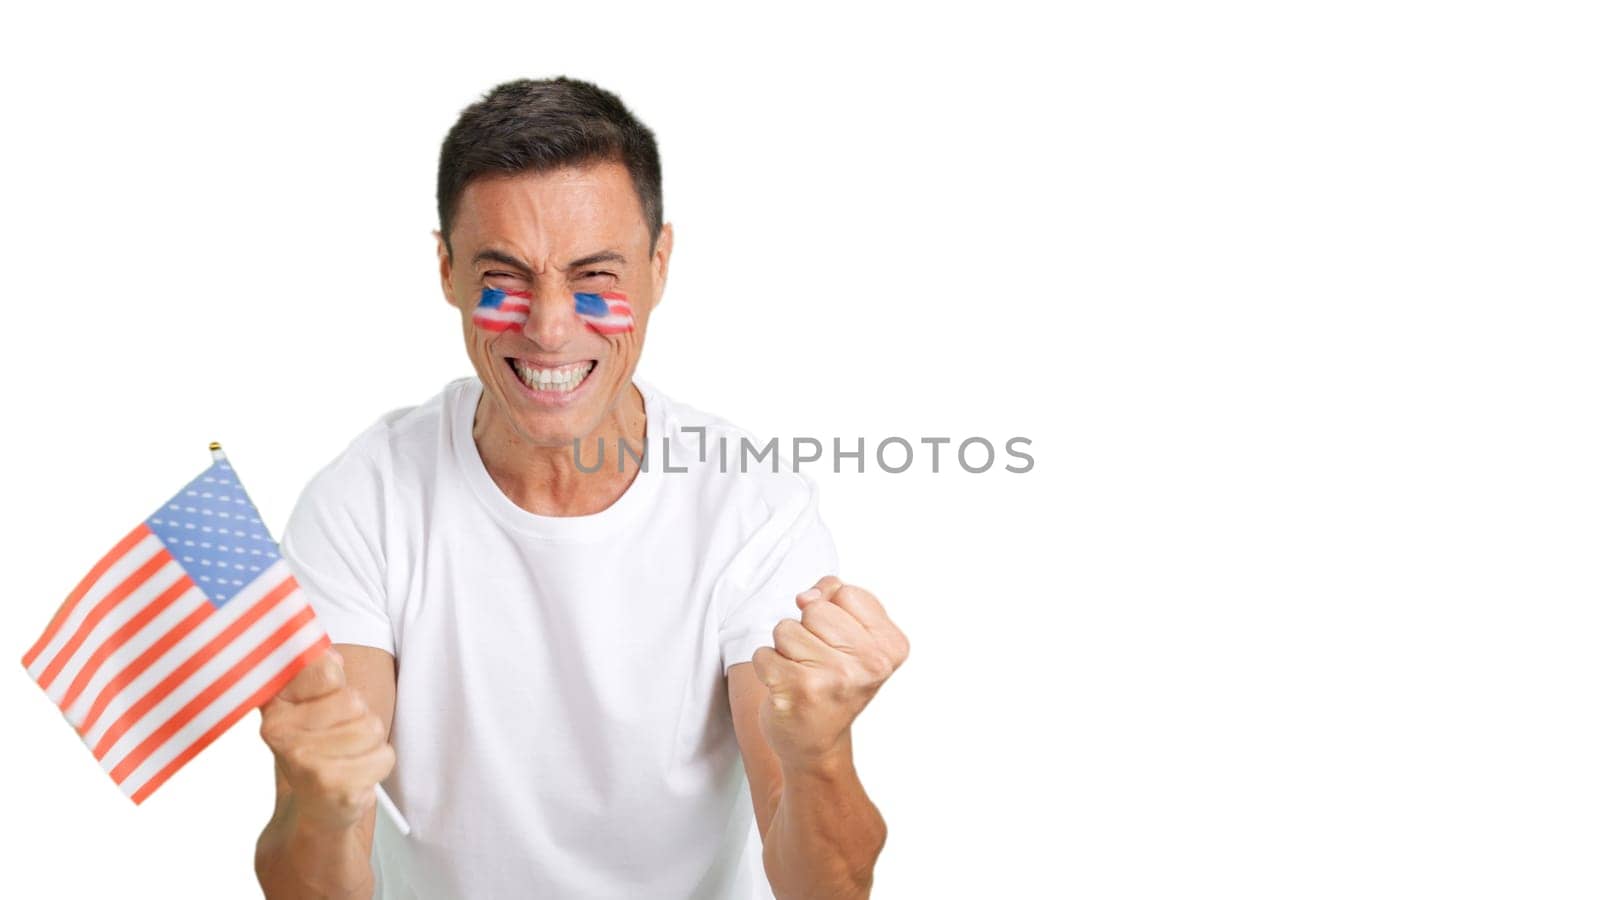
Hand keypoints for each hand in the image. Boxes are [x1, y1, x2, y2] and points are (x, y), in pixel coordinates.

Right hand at [258, 648, 394, 830]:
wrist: (315, 812)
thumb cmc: (318, 751)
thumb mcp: (310, 708)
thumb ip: (318, 675)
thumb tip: (328, 654)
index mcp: (275, 706)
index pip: (325, 671)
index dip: (337, 684)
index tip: (327, 698)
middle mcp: (281, 733)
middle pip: (355, 702)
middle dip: (360, 718)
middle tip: (340, 739)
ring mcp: (305, 762)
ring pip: (372, 728)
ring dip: (371, 743)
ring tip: (349, 757)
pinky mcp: (333, 787)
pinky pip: (384, 757)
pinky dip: (378, 765)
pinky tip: (355, 776)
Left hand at [751, 577, 909, 768]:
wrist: (817, 744)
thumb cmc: (833, 682)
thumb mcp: (852, 637)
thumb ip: (835, 599)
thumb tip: (806, 596)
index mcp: (891, 646)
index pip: (845, 592)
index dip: (832, 612)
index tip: (839, 644)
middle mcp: (870, 663)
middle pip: (814, 608)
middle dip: (806, 630)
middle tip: (818, 663)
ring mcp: (835, 678)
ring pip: (786, 629)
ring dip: (786, 650)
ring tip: (803, 675)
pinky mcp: (798, 691)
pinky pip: (763, 653)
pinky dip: (768, 668)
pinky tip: (786, 688)